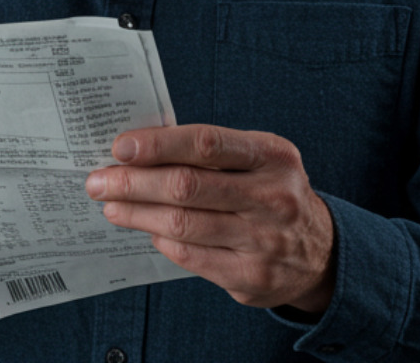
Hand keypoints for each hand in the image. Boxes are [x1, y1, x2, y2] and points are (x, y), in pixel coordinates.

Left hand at [85, 124, 335, 312]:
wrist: (322, 252)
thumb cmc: (271, 194)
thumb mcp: (256, 160)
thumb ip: (206, 152)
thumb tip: (135, 150)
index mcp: (272, 156)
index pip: (206, 143)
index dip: (157, 144)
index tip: (119, 148)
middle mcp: (274, 198)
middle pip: (186, 187)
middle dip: (132, 183)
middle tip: (97, 182)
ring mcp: (266, 241)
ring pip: (182, 224)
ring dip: (136, 214)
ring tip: (111, 206)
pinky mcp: (253, 276)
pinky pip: (191, 256)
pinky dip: (162, 240)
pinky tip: (148, 229)